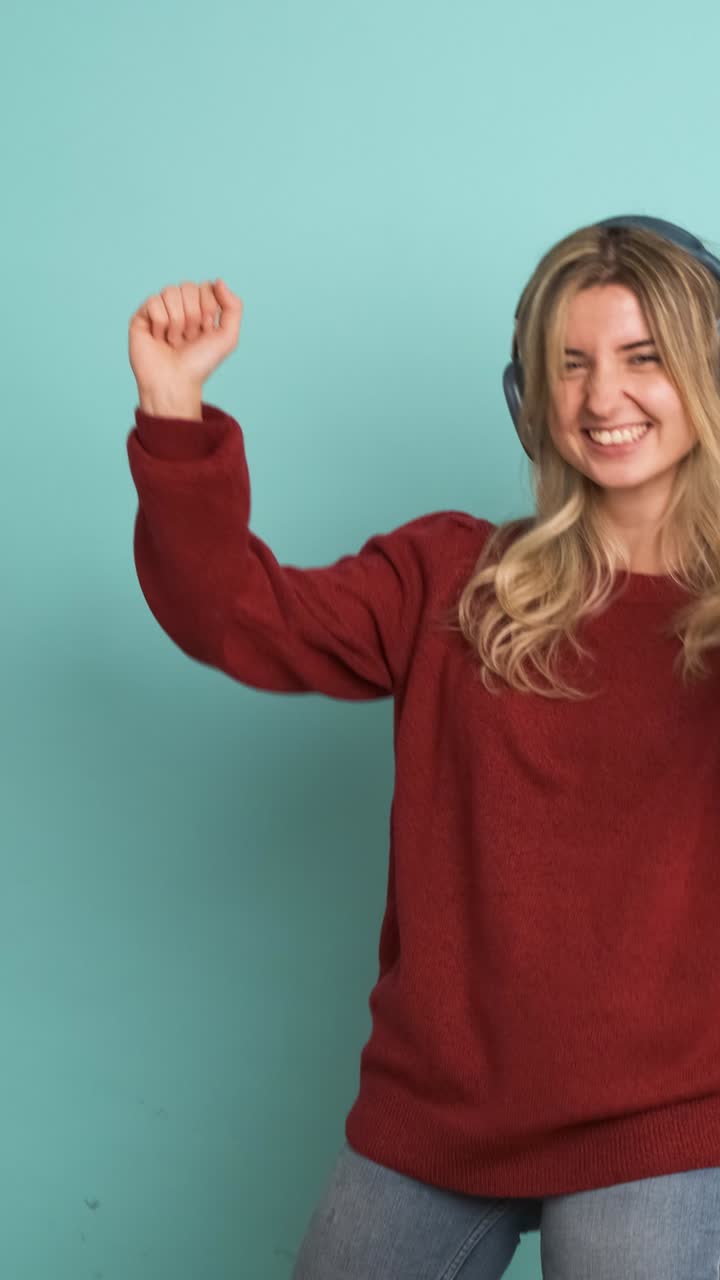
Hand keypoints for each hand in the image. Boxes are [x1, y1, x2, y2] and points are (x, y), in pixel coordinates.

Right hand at [128, 279, 242, 400]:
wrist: (176, 382)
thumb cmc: (200, 363)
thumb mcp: (228, 337)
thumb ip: (233, 306)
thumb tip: (218, 280)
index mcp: (199, 307)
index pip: (206, 286)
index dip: (208, 308)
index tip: (205, 330)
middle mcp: (179, 306)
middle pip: (188, 287)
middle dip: (192, 316)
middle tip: (188, 338)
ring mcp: (160, 309)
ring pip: (170, 292)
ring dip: (177, 322)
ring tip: (174, 340)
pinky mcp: (142, 316)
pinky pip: (153, 302)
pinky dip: (160, 324)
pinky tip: (159, 338)